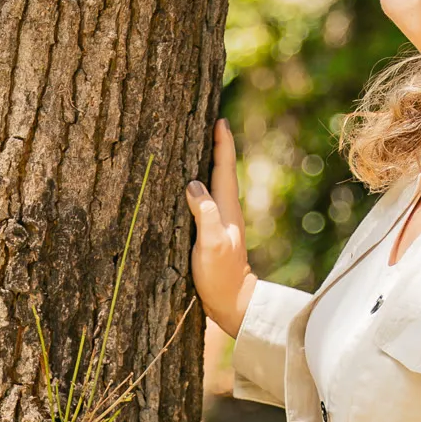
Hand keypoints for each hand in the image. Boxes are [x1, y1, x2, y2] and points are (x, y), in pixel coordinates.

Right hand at [185, 119, 257, 338]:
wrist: (231, 303)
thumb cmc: (220, 275)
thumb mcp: (212, 245)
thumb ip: (205, 214)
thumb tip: (193, 184)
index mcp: (227, 208)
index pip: (224, 168)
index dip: (222, 143)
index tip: (220, 119)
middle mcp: (225, 209)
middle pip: (220, 170)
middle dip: (215, 145)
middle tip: (207, 121)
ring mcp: (219, 220)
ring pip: (213, 183)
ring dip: (206, 163)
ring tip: (196, 143)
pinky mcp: (211, 231)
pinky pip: (205, 198)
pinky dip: (198, 184)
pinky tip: (189, 184)